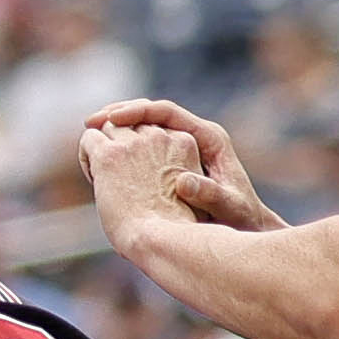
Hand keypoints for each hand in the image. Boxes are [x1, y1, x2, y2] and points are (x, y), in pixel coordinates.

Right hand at [82, 98, 275, 234]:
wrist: (248, 227)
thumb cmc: (241, 220)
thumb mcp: (228, 208)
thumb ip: (210, 195)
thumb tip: (183, 182)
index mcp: (208, 136)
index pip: (166, 111)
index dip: (136, 111)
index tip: (111, 118)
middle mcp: (194, 135)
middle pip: (151, 112)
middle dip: (118, 113)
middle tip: (90, 122)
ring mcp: (183, 146)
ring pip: (144, 126)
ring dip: (116, 127)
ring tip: (90, 134)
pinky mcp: (173, 160)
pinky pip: (143, 143)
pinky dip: (122, 144)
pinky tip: (104, 153)